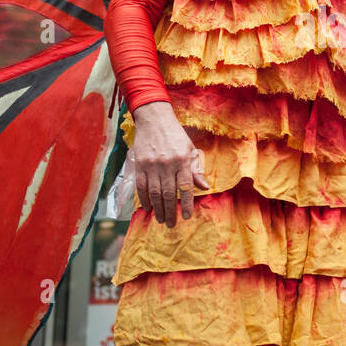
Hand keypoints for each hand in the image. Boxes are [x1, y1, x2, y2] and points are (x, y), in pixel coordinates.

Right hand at [132, 101, 209, 226]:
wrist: (155, 120)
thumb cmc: (176, 136)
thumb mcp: (190, 150)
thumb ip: (196, 170)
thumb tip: (204, 188)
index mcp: (182, 161)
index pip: (185, 187)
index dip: (186, 204)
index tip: (186, 217)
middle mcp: (167, 165)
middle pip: (169, 194)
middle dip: (170, 211)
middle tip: (171, 224)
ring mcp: (152, 165)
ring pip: (155, 193)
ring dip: (158, 209)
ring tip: (161, 220)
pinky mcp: (140, 165)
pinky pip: (141, 186)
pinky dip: (144, 199)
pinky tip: (148, 208)